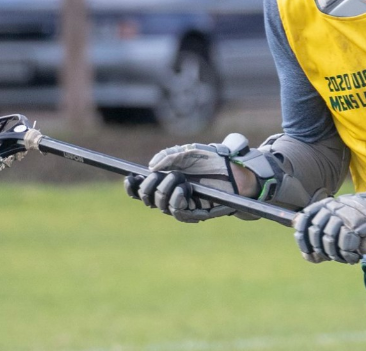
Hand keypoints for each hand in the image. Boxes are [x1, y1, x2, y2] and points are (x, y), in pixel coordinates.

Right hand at [124, 134, 249, 222]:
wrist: (235, 169)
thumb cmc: (212, 160)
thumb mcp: (189, 151)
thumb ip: (169, 156)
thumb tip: (151, 167)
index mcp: (165, 181)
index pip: (142, 189)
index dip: (132, 186)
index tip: (131, 177)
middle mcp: (171, 195)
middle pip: (148, 199)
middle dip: (149, 187)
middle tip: (158, 175)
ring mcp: (183, 204)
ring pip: (162, 206)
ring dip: (165, 190)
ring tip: (179, 177)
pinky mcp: (196, 212)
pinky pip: (179, 213)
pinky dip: (177, 200)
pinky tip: (183, 189)